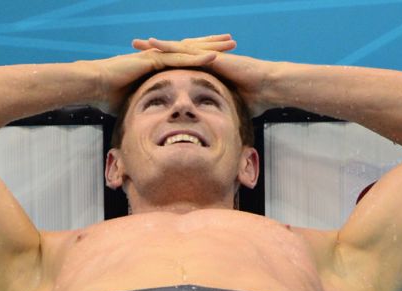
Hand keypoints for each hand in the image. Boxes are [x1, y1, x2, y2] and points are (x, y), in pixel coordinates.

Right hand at [88, 35, 233, 113]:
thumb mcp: (133, 102)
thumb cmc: (108, 96)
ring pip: (189, 50)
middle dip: (212, 45)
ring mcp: (156, 56)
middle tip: (231, 42)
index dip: (202, 56)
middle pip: (191, 49)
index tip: (219, 56)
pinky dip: (196, 58)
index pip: (184, 58)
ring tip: (229, 44)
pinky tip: (213, 57)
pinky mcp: (153, 60)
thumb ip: (144, 107)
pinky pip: (178, 58)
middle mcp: (159, 56)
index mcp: (157, 65)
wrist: (94, 86)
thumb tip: (148, 123)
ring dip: (210, 48)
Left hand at [133, 36, 277, 115]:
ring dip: (156, 46)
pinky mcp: (210, 56)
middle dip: (154, 52)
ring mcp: (206, 58)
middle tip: (134, 48)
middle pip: (174, 55)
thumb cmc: (253, 101)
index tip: (145, 68)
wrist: (267, 89)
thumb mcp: (228, 110)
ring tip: (137, 43)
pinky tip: (154, 44)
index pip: (179, 69)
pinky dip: (170, 46)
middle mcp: (203, 62)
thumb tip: (214, 136)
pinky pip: (187, 50)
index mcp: (205, 74)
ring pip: (177, 49)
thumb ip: (218, 118)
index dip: (162, 67)